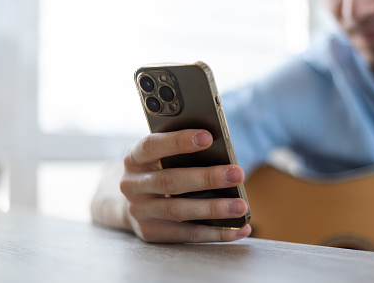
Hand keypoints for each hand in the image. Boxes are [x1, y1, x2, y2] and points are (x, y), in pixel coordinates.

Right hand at [120, 129, 250, 242]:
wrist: (132, 201)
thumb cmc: (159, 169)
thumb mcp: (161, 155)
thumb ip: (182, 151)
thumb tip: (222, 155)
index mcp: (134, 158)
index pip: (152, 146)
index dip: (178, 141)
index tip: (208, 137)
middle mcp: (132, 185)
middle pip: (170, 181)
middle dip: (206, 178)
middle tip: (237, 174)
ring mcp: (139, 211)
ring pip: (179, 210)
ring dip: (213, 209)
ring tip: (241, 206)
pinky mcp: (151, 233)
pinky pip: (187, 234)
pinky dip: (216, 233)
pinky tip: (239, 228)